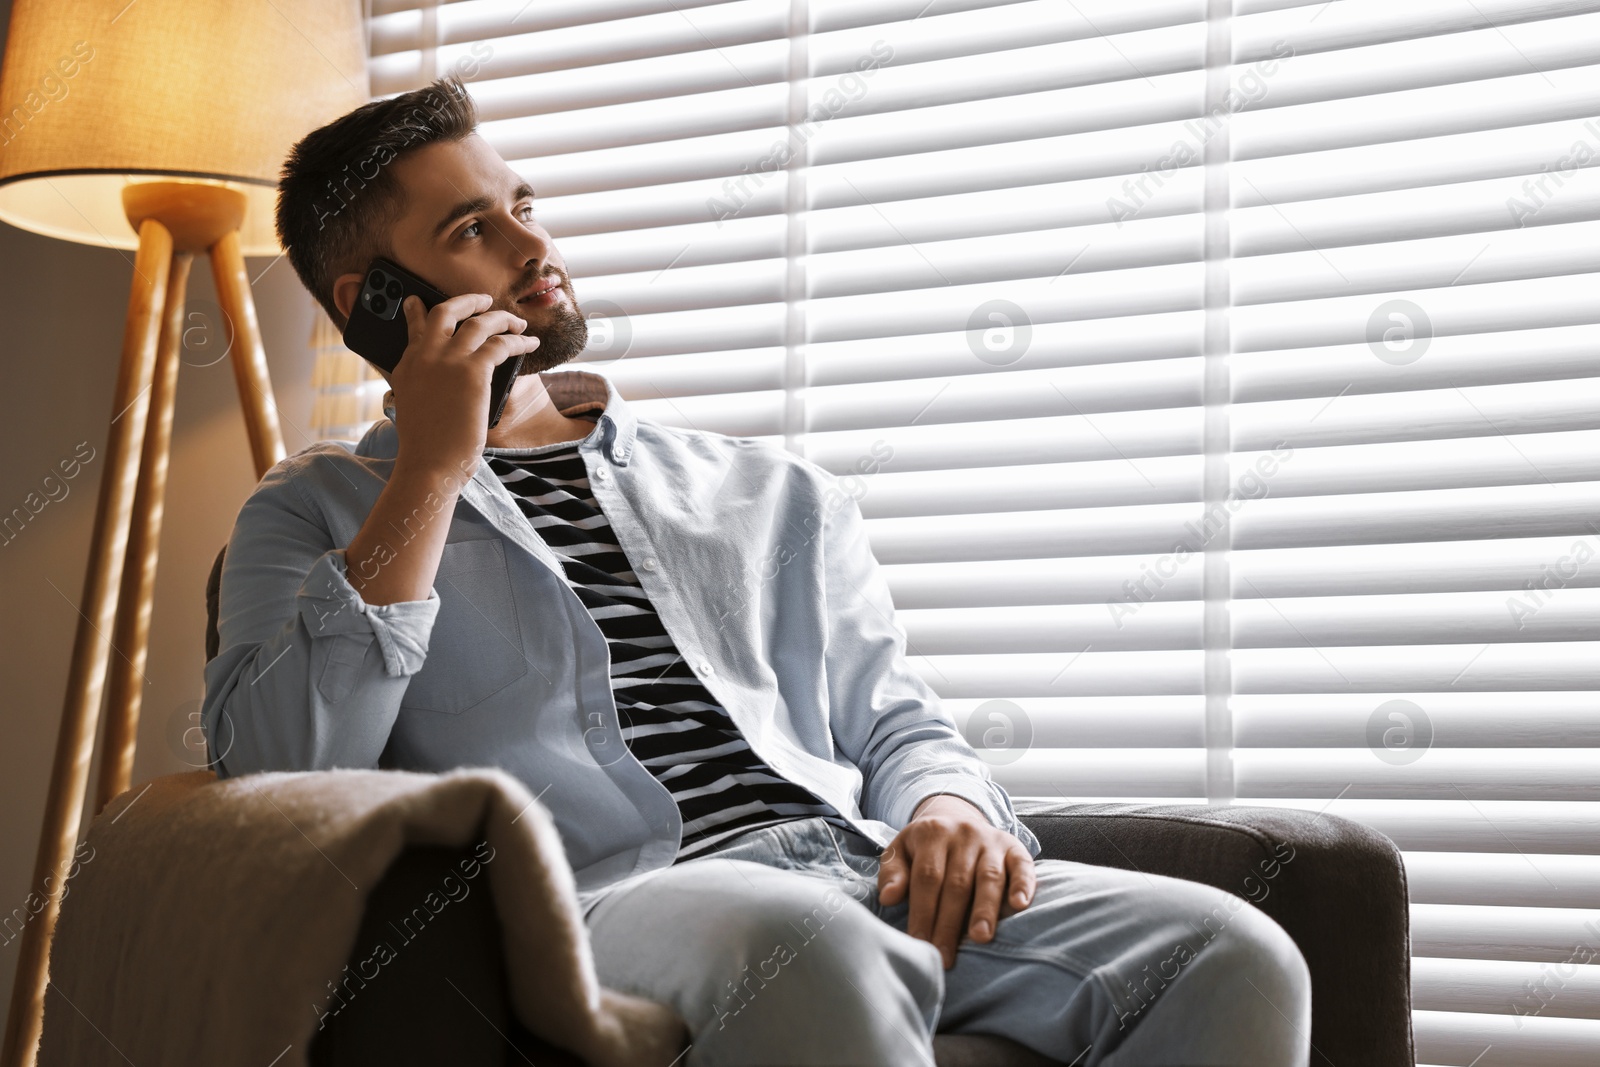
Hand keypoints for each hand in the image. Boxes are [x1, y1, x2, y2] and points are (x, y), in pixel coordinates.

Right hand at [391, 293, 541, 479]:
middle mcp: (424, 355)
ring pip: (480, 322)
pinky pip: (501, 344)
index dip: (417, 312)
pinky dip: (519, 341)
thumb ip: (421, 385)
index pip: (413, 328)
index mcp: (407, 365)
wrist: (430, 463)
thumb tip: (441, 379)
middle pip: (446, 311)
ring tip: (518, 323)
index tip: (419, 301)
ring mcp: (448, 359)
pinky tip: (530, 344)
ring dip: (502, 318)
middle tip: (483, 300)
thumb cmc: (427, 446)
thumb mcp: (412, 407)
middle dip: (468, 301)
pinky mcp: (472, 370)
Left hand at [877, 794, 1035, 969]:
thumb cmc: (924, 848)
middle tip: (946, 956)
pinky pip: (1022, 865)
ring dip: (985, 909)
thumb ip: (893, 874)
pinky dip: (1023, 885)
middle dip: (950, 922)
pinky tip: (1019, 905)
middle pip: (957, 883)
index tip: (920, 944)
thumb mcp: (901, 852)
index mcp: (932, 833)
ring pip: (989, 877)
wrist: (956, 818)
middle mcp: (963, 834)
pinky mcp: (1014, 847)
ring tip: (979, 937)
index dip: (923, 913)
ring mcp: (991, 840)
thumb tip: (888, 898)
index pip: (927, 878)